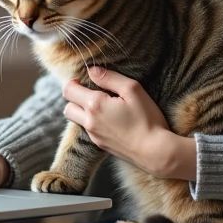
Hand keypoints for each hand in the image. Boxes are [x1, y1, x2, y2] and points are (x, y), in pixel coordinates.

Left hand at [63, 66, 191, 178]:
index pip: (69, 90)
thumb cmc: (146, 119)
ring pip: (76, 120)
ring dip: (82, 111)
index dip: (74, 82)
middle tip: (92, 92)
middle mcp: (89, 121)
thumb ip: (109, 77)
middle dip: (75, 97)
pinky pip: (88, 130)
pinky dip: (92, 122)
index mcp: (95, 104)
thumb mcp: (132, 90)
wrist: (154, 151)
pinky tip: (110, 120)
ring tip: (101, 106)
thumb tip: (91, 70)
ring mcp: (94, 135)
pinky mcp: (100, 145)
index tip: (86, 80)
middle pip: (68, 107)